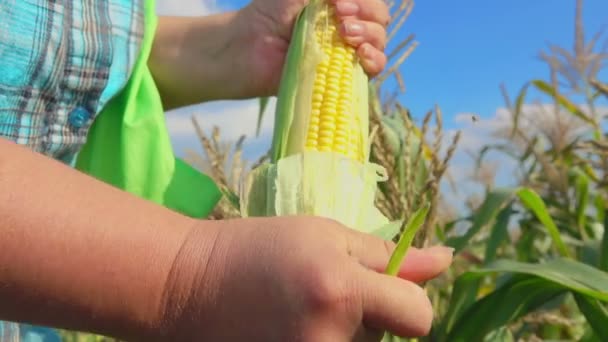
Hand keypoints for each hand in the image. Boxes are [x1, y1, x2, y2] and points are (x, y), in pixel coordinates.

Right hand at [159, 216, 452, 340]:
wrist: (190, 286)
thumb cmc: (260, 248)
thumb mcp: (325, 235)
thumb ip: (386, 255)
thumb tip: (446, 260)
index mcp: (341, 291)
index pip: (419, 316)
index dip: (407, 299)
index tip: (383, 288)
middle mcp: (330, 341)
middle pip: (388, 339)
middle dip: (370, 318)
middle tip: (323, 295)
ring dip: (346, 336)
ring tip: (303, 313)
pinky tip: (293, 330)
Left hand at [242, 0, 389, 95]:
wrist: (247, 47)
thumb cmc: (269, 13)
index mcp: (341, 8)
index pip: (372, 5)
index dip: (364, 3)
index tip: (339, 5)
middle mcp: (347, 30)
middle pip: (380, 24)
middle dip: (367, 18)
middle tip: (340, 19)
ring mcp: (345, 55)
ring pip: (379, 46)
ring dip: (371, 37)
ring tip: (346, 35)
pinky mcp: (340, 80)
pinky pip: (370, 72)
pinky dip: (373, 61)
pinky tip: (360, 55)